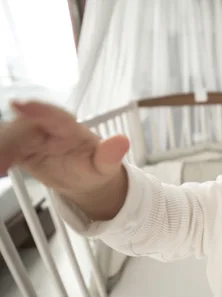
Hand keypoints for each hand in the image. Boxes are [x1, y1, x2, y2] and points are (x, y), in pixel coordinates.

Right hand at [0, 100, 129, 218]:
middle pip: (22, 127)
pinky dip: (1, 155)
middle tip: (4, 162)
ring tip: (2, 168)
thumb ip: (110, 155)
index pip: (54, 116)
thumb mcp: (106, 166)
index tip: (19, 105)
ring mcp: (30, 137)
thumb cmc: (96, 167)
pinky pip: (4, 147)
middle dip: (9, 140)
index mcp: (70, 128)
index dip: (38, 109)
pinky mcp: (19, 148)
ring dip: (2, 147)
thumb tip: (122, 141)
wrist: (86, 178)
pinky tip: (1, 169)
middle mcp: (47, 128)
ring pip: (8, 135)